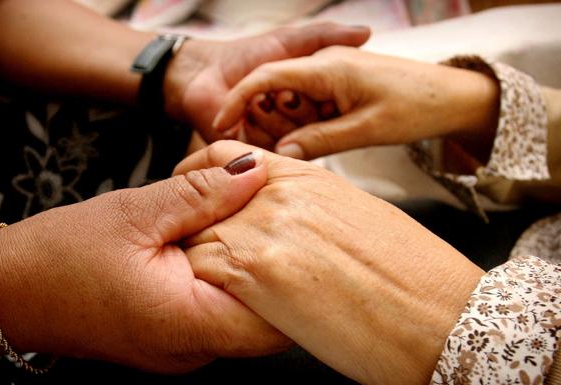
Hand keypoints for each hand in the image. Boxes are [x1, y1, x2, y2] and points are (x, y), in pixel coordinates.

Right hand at [0, 158, 287, 371]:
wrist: (10, 291)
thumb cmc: (60, 256)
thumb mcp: (136, 212)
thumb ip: (202, 194)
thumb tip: (255, 171)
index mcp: (186, 323)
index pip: (279, 322)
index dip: (306, 279)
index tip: (314, 235)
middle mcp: (193, 348)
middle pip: (270, 319)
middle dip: (286, 268)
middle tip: (291, 218)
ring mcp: (184, 347)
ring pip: (247, 315)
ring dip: (257, 271)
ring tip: (259, 223)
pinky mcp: (175, 335)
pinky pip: (221, 311)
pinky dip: (231, 278)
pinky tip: (224, 242)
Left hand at [163, 24, 369, 143]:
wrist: (203, 70)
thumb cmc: (246, 53)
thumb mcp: (289, 41)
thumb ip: (325, 36)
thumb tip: (366, 32)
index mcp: (312, 102)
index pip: (334, 113)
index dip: (326, 103)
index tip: (315, 91)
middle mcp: (298, 124)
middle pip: (312, 132)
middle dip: (295, 110)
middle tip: (279, 95)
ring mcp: (276, 140)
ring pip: (288, 143)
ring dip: (271, 118)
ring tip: (257, 102)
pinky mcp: (254, 152)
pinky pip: (263, 151)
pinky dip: (252, 130)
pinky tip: (240, 117)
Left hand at [175, 141, 484, 384]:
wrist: (439, 314)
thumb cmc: (408, 271)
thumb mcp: (351, 215)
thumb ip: (303, 205)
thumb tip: (274, 210)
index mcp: (303, 176)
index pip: (223, 157)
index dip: (195, 175)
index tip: (190, 198)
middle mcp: (278, 193)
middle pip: (201, 201)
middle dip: (193, 230)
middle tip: (203, 258)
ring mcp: (265, 228)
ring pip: (195, 238)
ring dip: (200, 264)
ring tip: (227, 291)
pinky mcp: (257, 271)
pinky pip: (201, 271)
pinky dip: (204, 291)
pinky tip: (233, 306)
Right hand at [213, 48, 498, 159]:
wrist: (455, 95)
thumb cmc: (417, 106)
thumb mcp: (366, 129)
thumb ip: (320, 141)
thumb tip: (281, 155)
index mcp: (327, 67)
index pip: (266, 77)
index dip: (237, 100)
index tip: (219, 125)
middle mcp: (324, 64)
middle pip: (275, 93)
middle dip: (274, 122)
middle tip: (296, 147)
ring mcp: (332, 72)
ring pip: (292, 101)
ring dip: (295, 125)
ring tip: (325, 140)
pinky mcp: (340, 83)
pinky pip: (310, 104)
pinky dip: (310, 123)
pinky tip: (329, 136)